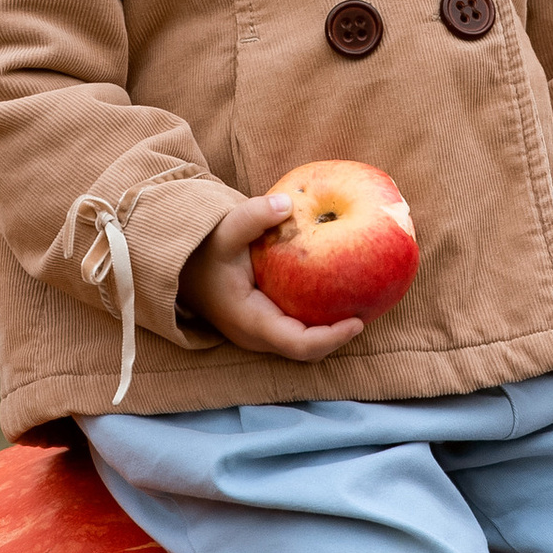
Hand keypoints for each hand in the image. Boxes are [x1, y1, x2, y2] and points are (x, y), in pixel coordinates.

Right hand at [179, 194, 366, 362]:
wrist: (184, 266)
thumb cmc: (205, 250)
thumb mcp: (224, 230)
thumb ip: (252, 216)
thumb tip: (286, 202)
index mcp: (250, 321)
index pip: (297, 343)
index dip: (331, 338)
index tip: (358, 321)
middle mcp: (259, 335)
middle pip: (308, 350)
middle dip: (339, 336)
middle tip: (368, 310)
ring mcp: (264, 333)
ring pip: (306, 342)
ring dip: (333, 330)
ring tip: (363, 303)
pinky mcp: (269, 323)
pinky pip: (301, 327)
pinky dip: (323, 317)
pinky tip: (343, 292)